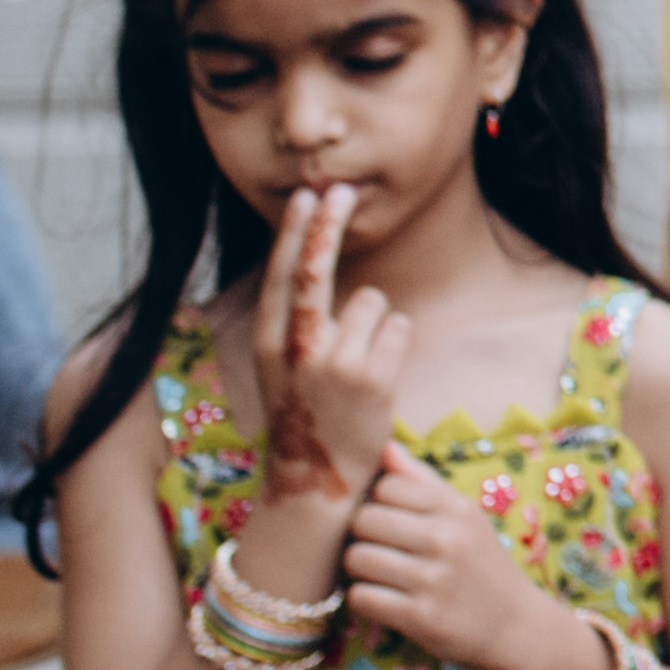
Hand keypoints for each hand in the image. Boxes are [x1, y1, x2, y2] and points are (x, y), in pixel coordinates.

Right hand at [250, 185, 408, 532]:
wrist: (317, 481)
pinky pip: (401, 326)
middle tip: (340, 188)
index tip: (307, 195)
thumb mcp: (285, 367)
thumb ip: (298, 322)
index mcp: (268, 345)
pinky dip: (397, 341)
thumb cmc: (308, 413)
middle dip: (327, 225)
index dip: (295, 233)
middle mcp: (296, 349)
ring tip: (362, 361)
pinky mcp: (374, 376)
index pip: (281, 276)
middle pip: (316, 271)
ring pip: (374, 300)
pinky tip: (381, 373)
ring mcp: (335, 362)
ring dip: (378, 321)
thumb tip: (315, 263)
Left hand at [341, 446, 597, 669]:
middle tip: (381, 550)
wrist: (518, 627)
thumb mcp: (465, 517)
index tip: (390, 520)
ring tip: (380, 576)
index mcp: (457, 509)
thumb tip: (383, 445)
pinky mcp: (420, 618)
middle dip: (363, 536)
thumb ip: (421, 481)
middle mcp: (447, 540)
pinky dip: (364, 600)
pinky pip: (361, 598)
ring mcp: (433, 580)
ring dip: (359, 571)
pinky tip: (384, 600)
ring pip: (356, 559)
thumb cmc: (482, 566)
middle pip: (363, 520)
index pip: (386, 485)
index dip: (377, 502)